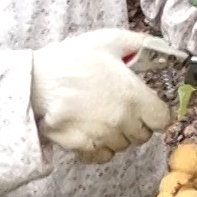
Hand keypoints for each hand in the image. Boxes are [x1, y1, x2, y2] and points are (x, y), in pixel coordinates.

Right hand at [30, 28, 172, 163]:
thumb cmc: (72, 59)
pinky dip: (99, 147)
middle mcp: (121, 121)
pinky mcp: (82, 147)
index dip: (157, 113)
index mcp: (134, 96)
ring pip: (122, 146)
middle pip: (143, 135)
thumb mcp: (110, 41)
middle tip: (123, 108)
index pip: (162, 120)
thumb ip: (140, 44)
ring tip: (103, 116)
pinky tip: (91, 130)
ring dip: (118, 135)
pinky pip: (101, 155)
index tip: (149, 107)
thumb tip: (161, 49)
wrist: (33, 81)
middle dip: (137, 123)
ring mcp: (101, 136)